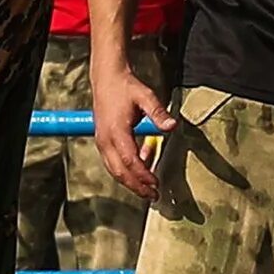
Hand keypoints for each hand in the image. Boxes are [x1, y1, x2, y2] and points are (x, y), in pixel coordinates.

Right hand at [92, 59, 170, 200]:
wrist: (106, 78)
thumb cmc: (125, 87)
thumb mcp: (146, 96)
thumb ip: (158, 113)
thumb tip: (172, 126)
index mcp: (116, 131)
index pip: (129, 161)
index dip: (143, 175)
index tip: (155, 183)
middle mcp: (105, 140)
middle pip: (119, 172)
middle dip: (136, 186)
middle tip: (153, 196)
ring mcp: (102, 142)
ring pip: (114, 170)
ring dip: (131, 182)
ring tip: (148, 190)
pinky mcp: (103, 141)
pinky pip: (113, 163)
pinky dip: (126, 170)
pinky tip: (143, 166)